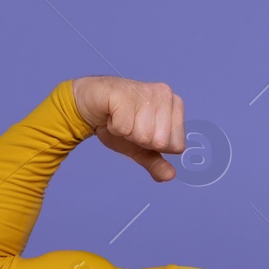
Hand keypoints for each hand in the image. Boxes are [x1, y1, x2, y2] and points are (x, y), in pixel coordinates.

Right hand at [71, 75, 185, 181]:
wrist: (91, 105)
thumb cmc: (120, 122)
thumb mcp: (141, 148)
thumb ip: (157, 163)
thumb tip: (170, 176)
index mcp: (175, 106)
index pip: (177, 146)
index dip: (155, 146)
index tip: (143, 130)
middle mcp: (165, 95)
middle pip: (160, 142)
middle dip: (140, 140)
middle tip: (130, 124)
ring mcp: (146, 92)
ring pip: (143, 136)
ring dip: (126, 133)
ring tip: (121, 118)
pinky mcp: (125, 93)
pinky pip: (124, 128)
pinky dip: (114, 127)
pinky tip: (112, 114)